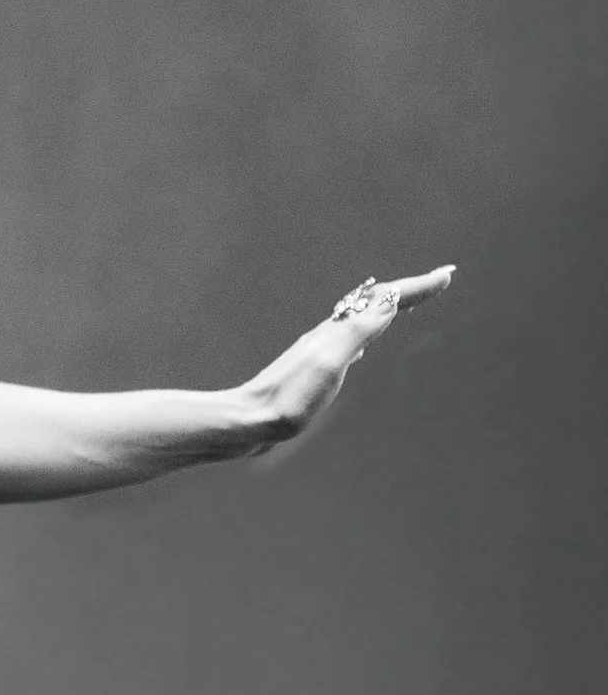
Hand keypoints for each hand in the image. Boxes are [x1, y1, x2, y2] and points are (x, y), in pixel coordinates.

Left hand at [237, 266, 454, 449]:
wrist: (247, 421)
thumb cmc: (288, 398)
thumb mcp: (329, 363)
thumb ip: (357, 332)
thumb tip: (389, 302)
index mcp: (337, 332)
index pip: (385, 300)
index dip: (417, 287)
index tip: (447, 273)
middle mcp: (328, 335)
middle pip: (375, 303)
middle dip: (409, 291)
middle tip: (439, 281)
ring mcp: (320, 352)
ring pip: (362, 320)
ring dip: (389, 308)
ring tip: (407, 303)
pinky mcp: (311, 372)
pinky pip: (349, 342)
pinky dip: (368, 333)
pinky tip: (363, 346)